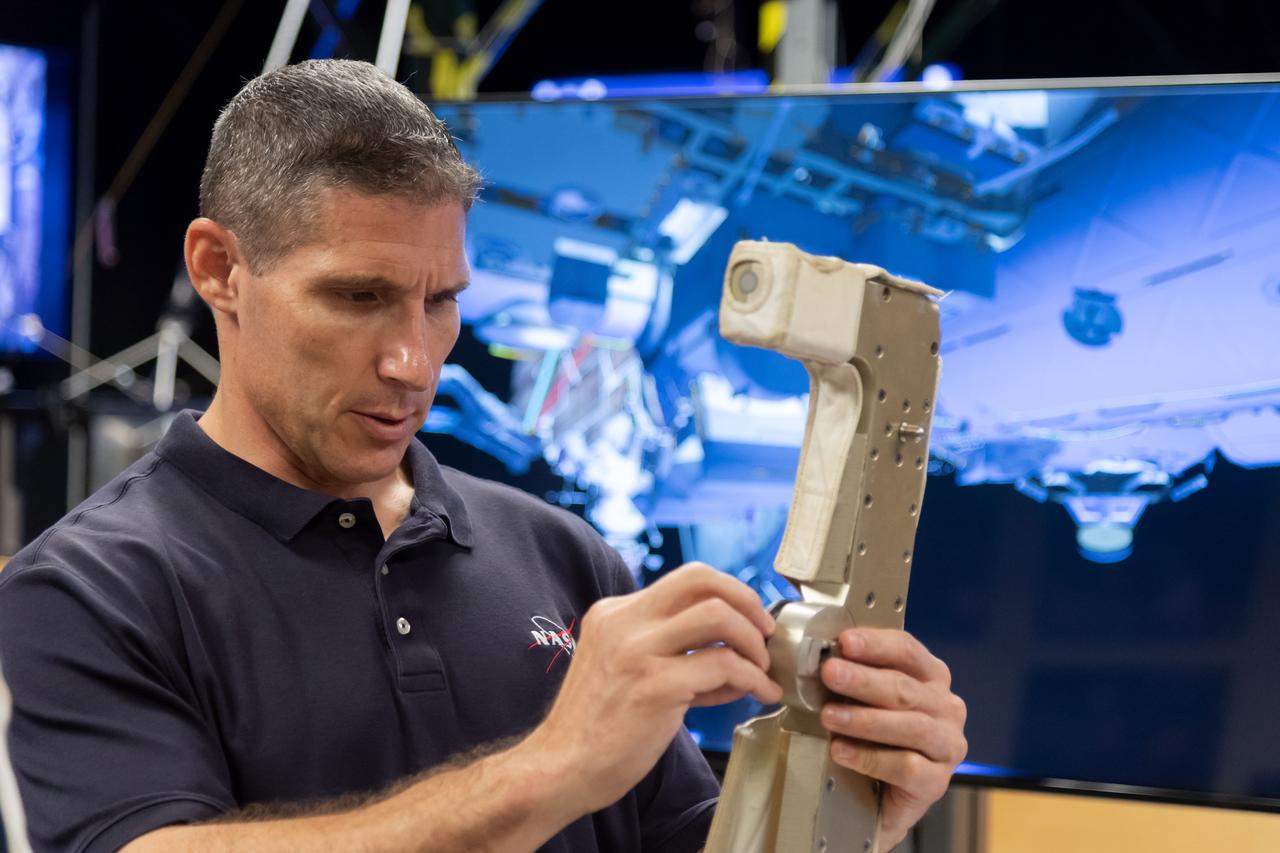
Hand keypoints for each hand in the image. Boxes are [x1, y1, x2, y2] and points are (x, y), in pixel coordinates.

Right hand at [525, 563, 782, 814]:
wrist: (560, 769)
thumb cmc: (597, 729)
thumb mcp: (624, 669)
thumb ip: (669, 652)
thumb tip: (731, 654)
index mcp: (615, 613)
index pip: (686, 580)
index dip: (729, 593)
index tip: (749, 618)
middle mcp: (624, 621)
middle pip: (701, 578)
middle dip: (746, 600)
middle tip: (764, 633)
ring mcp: (638, 650)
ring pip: (717, 614)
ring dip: (752, 641)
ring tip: (761, 670)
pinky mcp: (654, 685)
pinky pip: (722, 665)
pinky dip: (752, 678)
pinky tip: (758, 694)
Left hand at [819, 628, 967, 850]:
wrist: (878, 797)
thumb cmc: (873, 737)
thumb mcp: (865, 700)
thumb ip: (854, 678)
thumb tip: (825, 659)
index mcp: (931, 677)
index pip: (907, 651)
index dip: (876, 644)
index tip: (845, 641)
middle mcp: (946, 707)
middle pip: (905, 688)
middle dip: (863, 679)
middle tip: (829, 673)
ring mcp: (947, 745)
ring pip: (910, 727)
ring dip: (865, 719)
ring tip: (829, 716)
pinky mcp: (937, 781)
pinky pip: (905, 766)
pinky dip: (869, 758)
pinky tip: (841, 751)